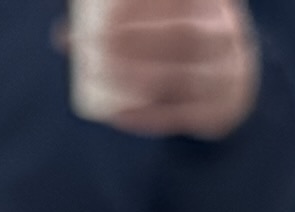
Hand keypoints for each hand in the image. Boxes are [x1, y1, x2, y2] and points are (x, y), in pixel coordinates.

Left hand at [69, 0, 257, 134]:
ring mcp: (226, 79)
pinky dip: (144, 117)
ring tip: (100, 71)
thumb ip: (125, 21)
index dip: (143, 5)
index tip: (109, 13)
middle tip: (95, 42)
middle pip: (185, 35)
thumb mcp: (165, 22)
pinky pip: (180, 116)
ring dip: (137, 75)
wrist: (230, 85)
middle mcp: (227, 39)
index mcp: (213, 8)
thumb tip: (65, 37)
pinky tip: (115, 114)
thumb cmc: (182, 45)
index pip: (182, 3)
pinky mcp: (217, 114)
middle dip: (138, 38)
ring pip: (183, 77)